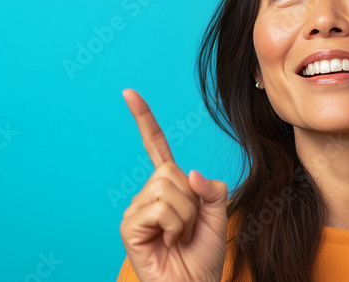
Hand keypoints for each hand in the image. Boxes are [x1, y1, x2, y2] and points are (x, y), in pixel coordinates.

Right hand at [119, 89, 228, 281]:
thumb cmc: (203, 256)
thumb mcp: (218, 214)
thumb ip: (211, 188)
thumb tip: (189, 173)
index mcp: (169, 185)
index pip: (155, 145)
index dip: (144, 119)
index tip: (129, 93)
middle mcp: (148, 193)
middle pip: (171, 172)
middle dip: (191, 201)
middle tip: (188, 228)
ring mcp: (136, 209)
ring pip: (167, 189)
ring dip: (184, 217)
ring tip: (177, 237)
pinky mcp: (130, 227)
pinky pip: (158, 208)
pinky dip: (172, 226)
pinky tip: (166, 243)